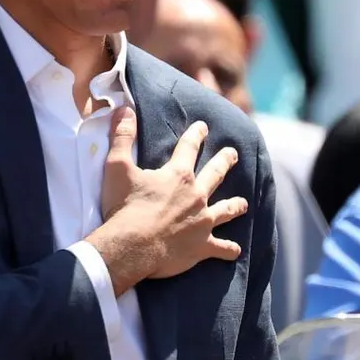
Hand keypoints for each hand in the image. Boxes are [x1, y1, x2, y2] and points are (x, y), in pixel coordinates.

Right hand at [91, 109, 247, 292]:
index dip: (196, 135)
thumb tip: (124, 109)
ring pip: (226, 210)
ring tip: (243, 204)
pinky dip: (229, 249)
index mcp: (178, 175)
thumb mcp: (117, 167)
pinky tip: (235, 251)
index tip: (203, 127)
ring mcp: (202, 221)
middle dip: (225, 162)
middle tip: (233, 155)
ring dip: (235, 206)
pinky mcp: (202, 246)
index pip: (189, 147)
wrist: (131, 247)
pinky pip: (221, 248)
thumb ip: (122, 137)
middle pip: (215, 174)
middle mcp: (196, 195)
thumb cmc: (124, 207)